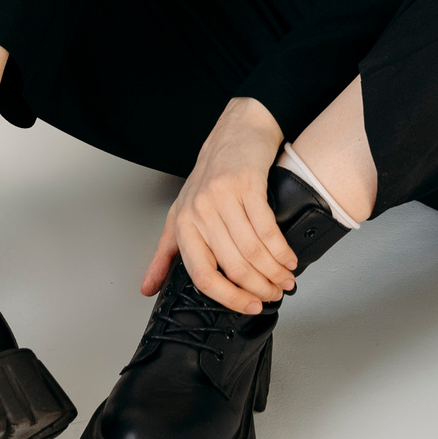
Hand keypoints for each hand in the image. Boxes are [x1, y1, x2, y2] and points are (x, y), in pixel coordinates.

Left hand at [140, 98, 292, 315]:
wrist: (235, 132)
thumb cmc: (209, 175)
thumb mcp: (180, 214)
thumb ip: (164, 254)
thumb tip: (148, 288)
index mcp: (183, 224)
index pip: (203, 275)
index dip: (230, 298)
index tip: (249, 306)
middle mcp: (200, 211)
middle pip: (233, 266)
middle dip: (259, 287)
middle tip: (274, 294)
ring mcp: (222, 197)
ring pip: (252, 250)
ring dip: (274, 272)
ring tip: (285, 280)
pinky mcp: (247, 184)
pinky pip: (267, 228)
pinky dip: (282, 249)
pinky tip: (289, 259)